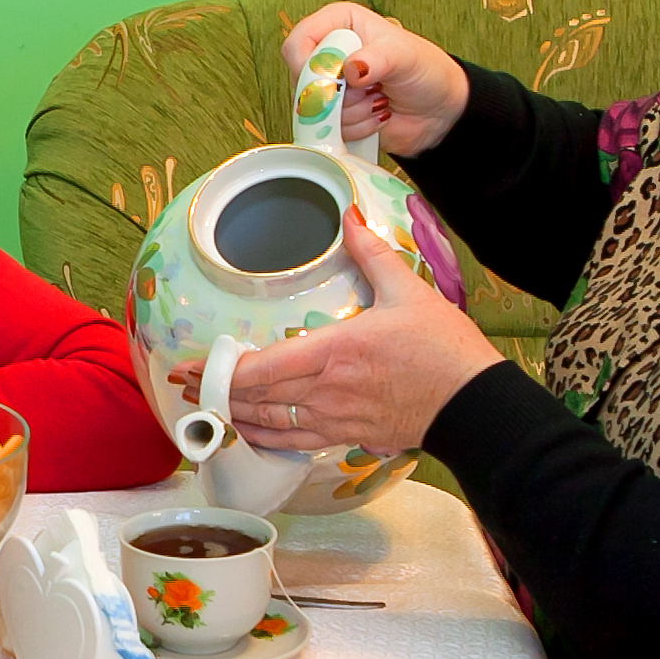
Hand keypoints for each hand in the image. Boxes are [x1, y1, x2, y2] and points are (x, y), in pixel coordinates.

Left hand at [186, 210, 502, 454]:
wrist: (474, 403)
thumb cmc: (444, 350)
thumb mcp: (408, 292)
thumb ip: (371, 253)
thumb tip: (350, 217)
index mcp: (333, 351)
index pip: (259, 369)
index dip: (218, 371)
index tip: (191, 366)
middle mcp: (325, 390)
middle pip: (254, 398)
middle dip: (213, 392)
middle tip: (185, 384)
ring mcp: (335, 419)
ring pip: (269, 423)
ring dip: (233, 416)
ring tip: (207, 406)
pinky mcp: (348, 437)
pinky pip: (295, 441)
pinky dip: (266, 437)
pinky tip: (253, 431)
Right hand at [280, 3, 471, 155]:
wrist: (438, 109)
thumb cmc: (425, 70)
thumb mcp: (405, 56)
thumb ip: (377, 58)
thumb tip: (350, 69)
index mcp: (339, 24)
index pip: (298, 43)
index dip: (307, 65)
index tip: (334, 80)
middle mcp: (328, 53)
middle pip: (302, 82)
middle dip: (339, 94)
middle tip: (371, 88)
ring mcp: (329, 87)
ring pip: (315, 110)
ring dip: (352, 113)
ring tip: (380, 99)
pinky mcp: (334, 116)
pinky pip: (327, 130)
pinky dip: (354, 128)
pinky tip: (377, 115)